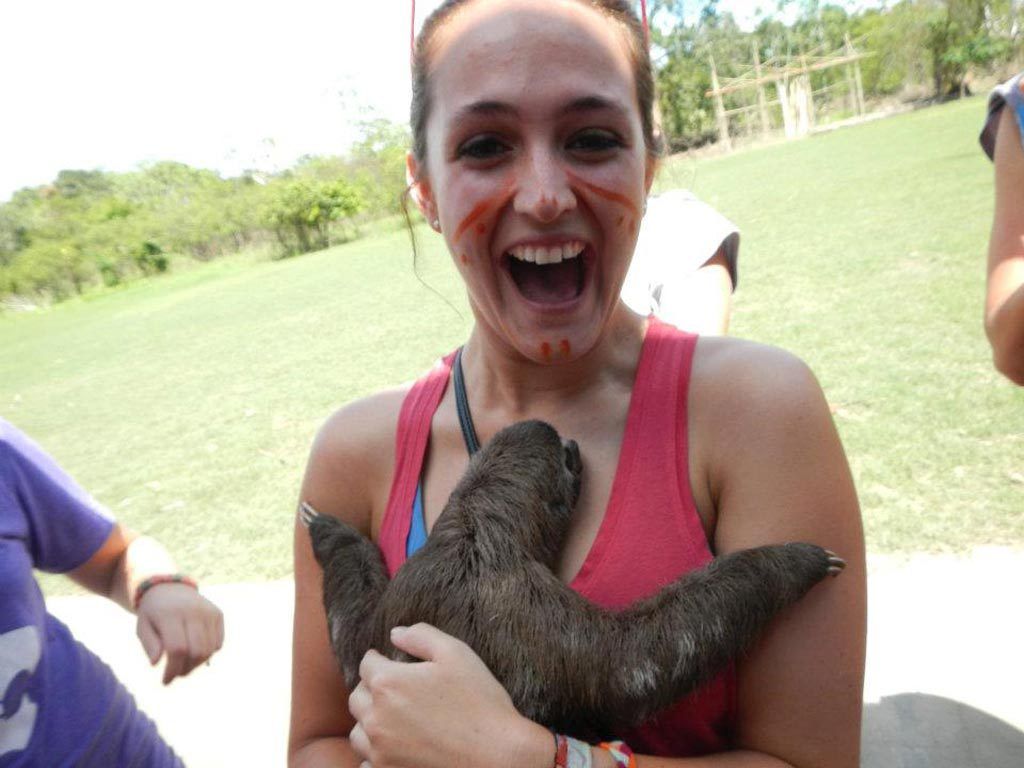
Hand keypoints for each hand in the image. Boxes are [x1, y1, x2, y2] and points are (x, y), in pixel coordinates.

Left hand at [136, 582, 223, 683]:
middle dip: (186, 669)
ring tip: (184, 666)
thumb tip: (156, 663)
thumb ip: (149, 644)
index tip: (165, 681)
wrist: (170, 588)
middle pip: (197, 651)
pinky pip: (218, 643)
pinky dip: (208, 654)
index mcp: (171, 614)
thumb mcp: (142, 627)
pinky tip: (194, 652)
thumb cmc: (153, 613)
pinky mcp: (218, 614)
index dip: (173, 669)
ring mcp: (208, 611)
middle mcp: (193, 610)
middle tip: (176, 674)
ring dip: (197, 664)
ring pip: (209, 649)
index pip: (177, 648)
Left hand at [348, 623, 552, 767]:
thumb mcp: (456, 653)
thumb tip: (395, 633)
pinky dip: (375, 755)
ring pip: (358, 732)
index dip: (380, 659)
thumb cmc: (479, 702)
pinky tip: (394, 749)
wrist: (497, 755)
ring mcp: (379, 751)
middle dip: (371, 688)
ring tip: (392, 718)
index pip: (367, 664)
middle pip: (357, 697)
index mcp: (388, 683)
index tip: (391, 661)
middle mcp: (376, 717)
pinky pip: (367, 763)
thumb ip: (421, 636)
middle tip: (393, 688)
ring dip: (369, 721)